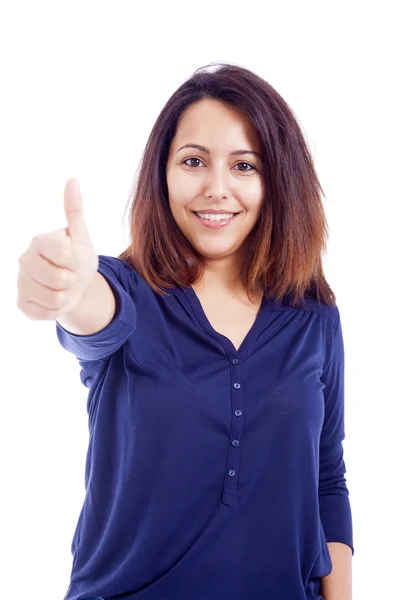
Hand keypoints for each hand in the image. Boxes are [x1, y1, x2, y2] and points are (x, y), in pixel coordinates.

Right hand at [17, 178, 98, 320]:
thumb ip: (74, 210)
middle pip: (60, 280)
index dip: (75, 262)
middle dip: (72, 280)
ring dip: (66, 296)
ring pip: (55, 299)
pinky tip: (53, 299)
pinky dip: (56, 310)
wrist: (75, 286)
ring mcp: (20, 282)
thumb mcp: (81, 236)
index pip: (64, 256)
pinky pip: (46, 313)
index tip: (74, 259)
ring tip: (63, 287)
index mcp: (39, 241)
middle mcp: (24, 259)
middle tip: (69, 275)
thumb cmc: (77, 257)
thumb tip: (72, 179)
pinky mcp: (21, 303)